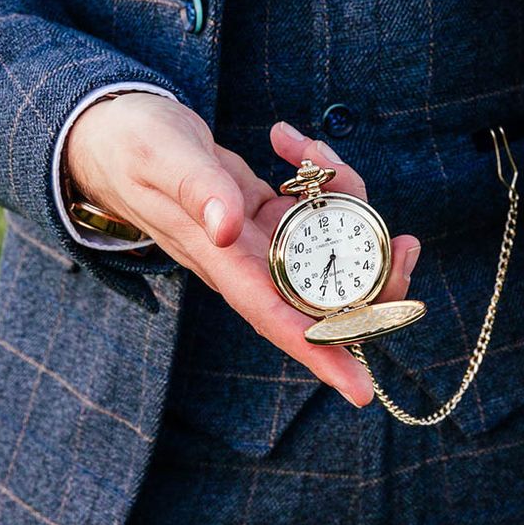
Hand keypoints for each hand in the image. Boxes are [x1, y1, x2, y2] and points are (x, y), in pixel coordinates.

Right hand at [67, 93, 420, 405]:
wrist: (117, 134)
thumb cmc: (131, 145)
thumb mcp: (161, 157)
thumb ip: (196, 190)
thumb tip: (229, 230)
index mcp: (219, 259)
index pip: (273, 317)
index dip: (318, 352)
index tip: (361, 390)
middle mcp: (245, 259)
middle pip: (319, 292)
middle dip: (374, 278)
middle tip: (406, 243)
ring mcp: (259, 239)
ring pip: (326, 245)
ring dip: (349, 207)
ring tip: (319, 152)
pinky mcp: (265, 213)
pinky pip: (313, 207)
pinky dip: (320, 175)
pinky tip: (289, 141)